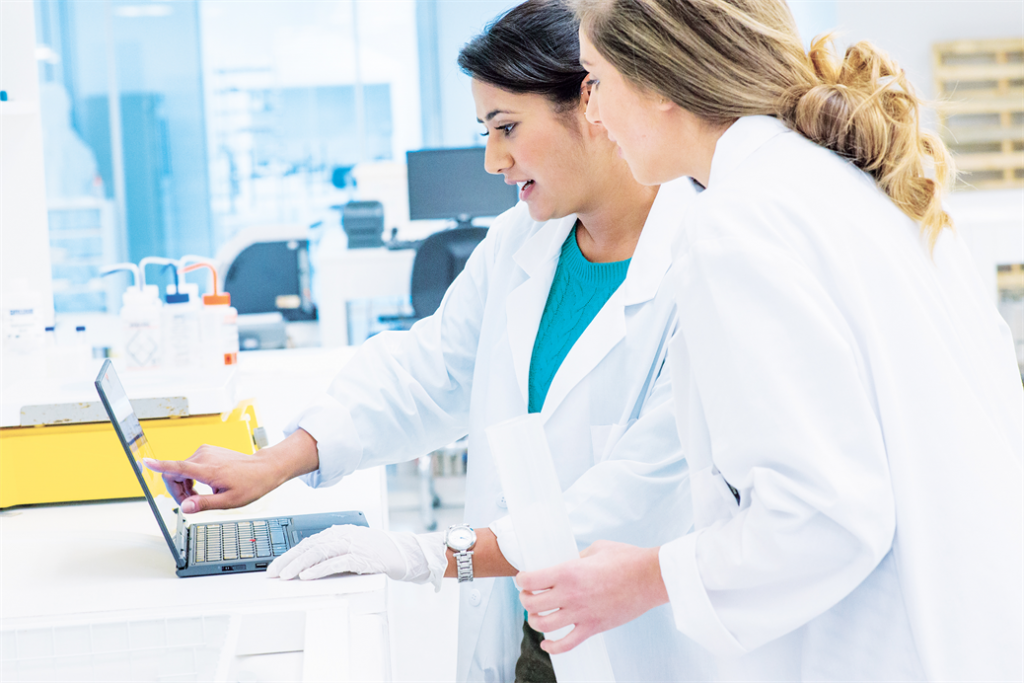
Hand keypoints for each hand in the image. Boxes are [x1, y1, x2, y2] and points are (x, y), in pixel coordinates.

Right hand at [143, 429, 318, 512]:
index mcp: (208, 469)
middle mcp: (203, 456)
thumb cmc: (250, 484)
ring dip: (185, 486)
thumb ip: (204, 504)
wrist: (263, 469)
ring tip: (201, 496)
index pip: (177, 466)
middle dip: (177, 491)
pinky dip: (191, 478)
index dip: (159, 466)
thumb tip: (185, 507)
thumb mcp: (228, 501)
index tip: (145, 461)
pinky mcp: (207, 451)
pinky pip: (189, 465)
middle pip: (174, 473)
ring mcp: (205, 451)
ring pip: (180, 470)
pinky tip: (204, 486)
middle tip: (192, 504)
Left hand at [268, 525, 447, 588]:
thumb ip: (332, 554)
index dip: (289, 554)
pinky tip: (307, 576)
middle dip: (288, 560)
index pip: (308, 542)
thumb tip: (306, 569)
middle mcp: (344, 534)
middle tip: (273, 572)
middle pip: (310, 546)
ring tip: (286, 575)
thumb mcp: (352, 549)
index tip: (275, 566)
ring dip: (299, 565)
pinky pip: (335, 562)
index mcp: (340, 531)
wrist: (406, 553)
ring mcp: (353, 544)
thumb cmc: (378, 553)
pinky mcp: (361, 556)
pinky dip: (319, 569)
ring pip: (319, 553)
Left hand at [517, 540, 668, 653]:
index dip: (521, 579)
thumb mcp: (596, 549)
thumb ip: (576, 558)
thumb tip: (566, 564)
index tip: (523, 579)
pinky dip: (552, 647)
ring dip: (534, 620)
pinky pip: (566, 645)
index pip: (530, 579)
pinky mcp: (593, 628)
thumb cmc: (627, 559)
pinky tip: (546, 643)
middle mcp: (570, 595)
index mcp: (568, 571)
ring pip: (543, 625)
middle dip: (525, 599)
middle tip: (529, 594)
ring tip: (537, 614)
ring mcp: (581, 614)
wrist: (651, 577)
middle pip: (531, 604)